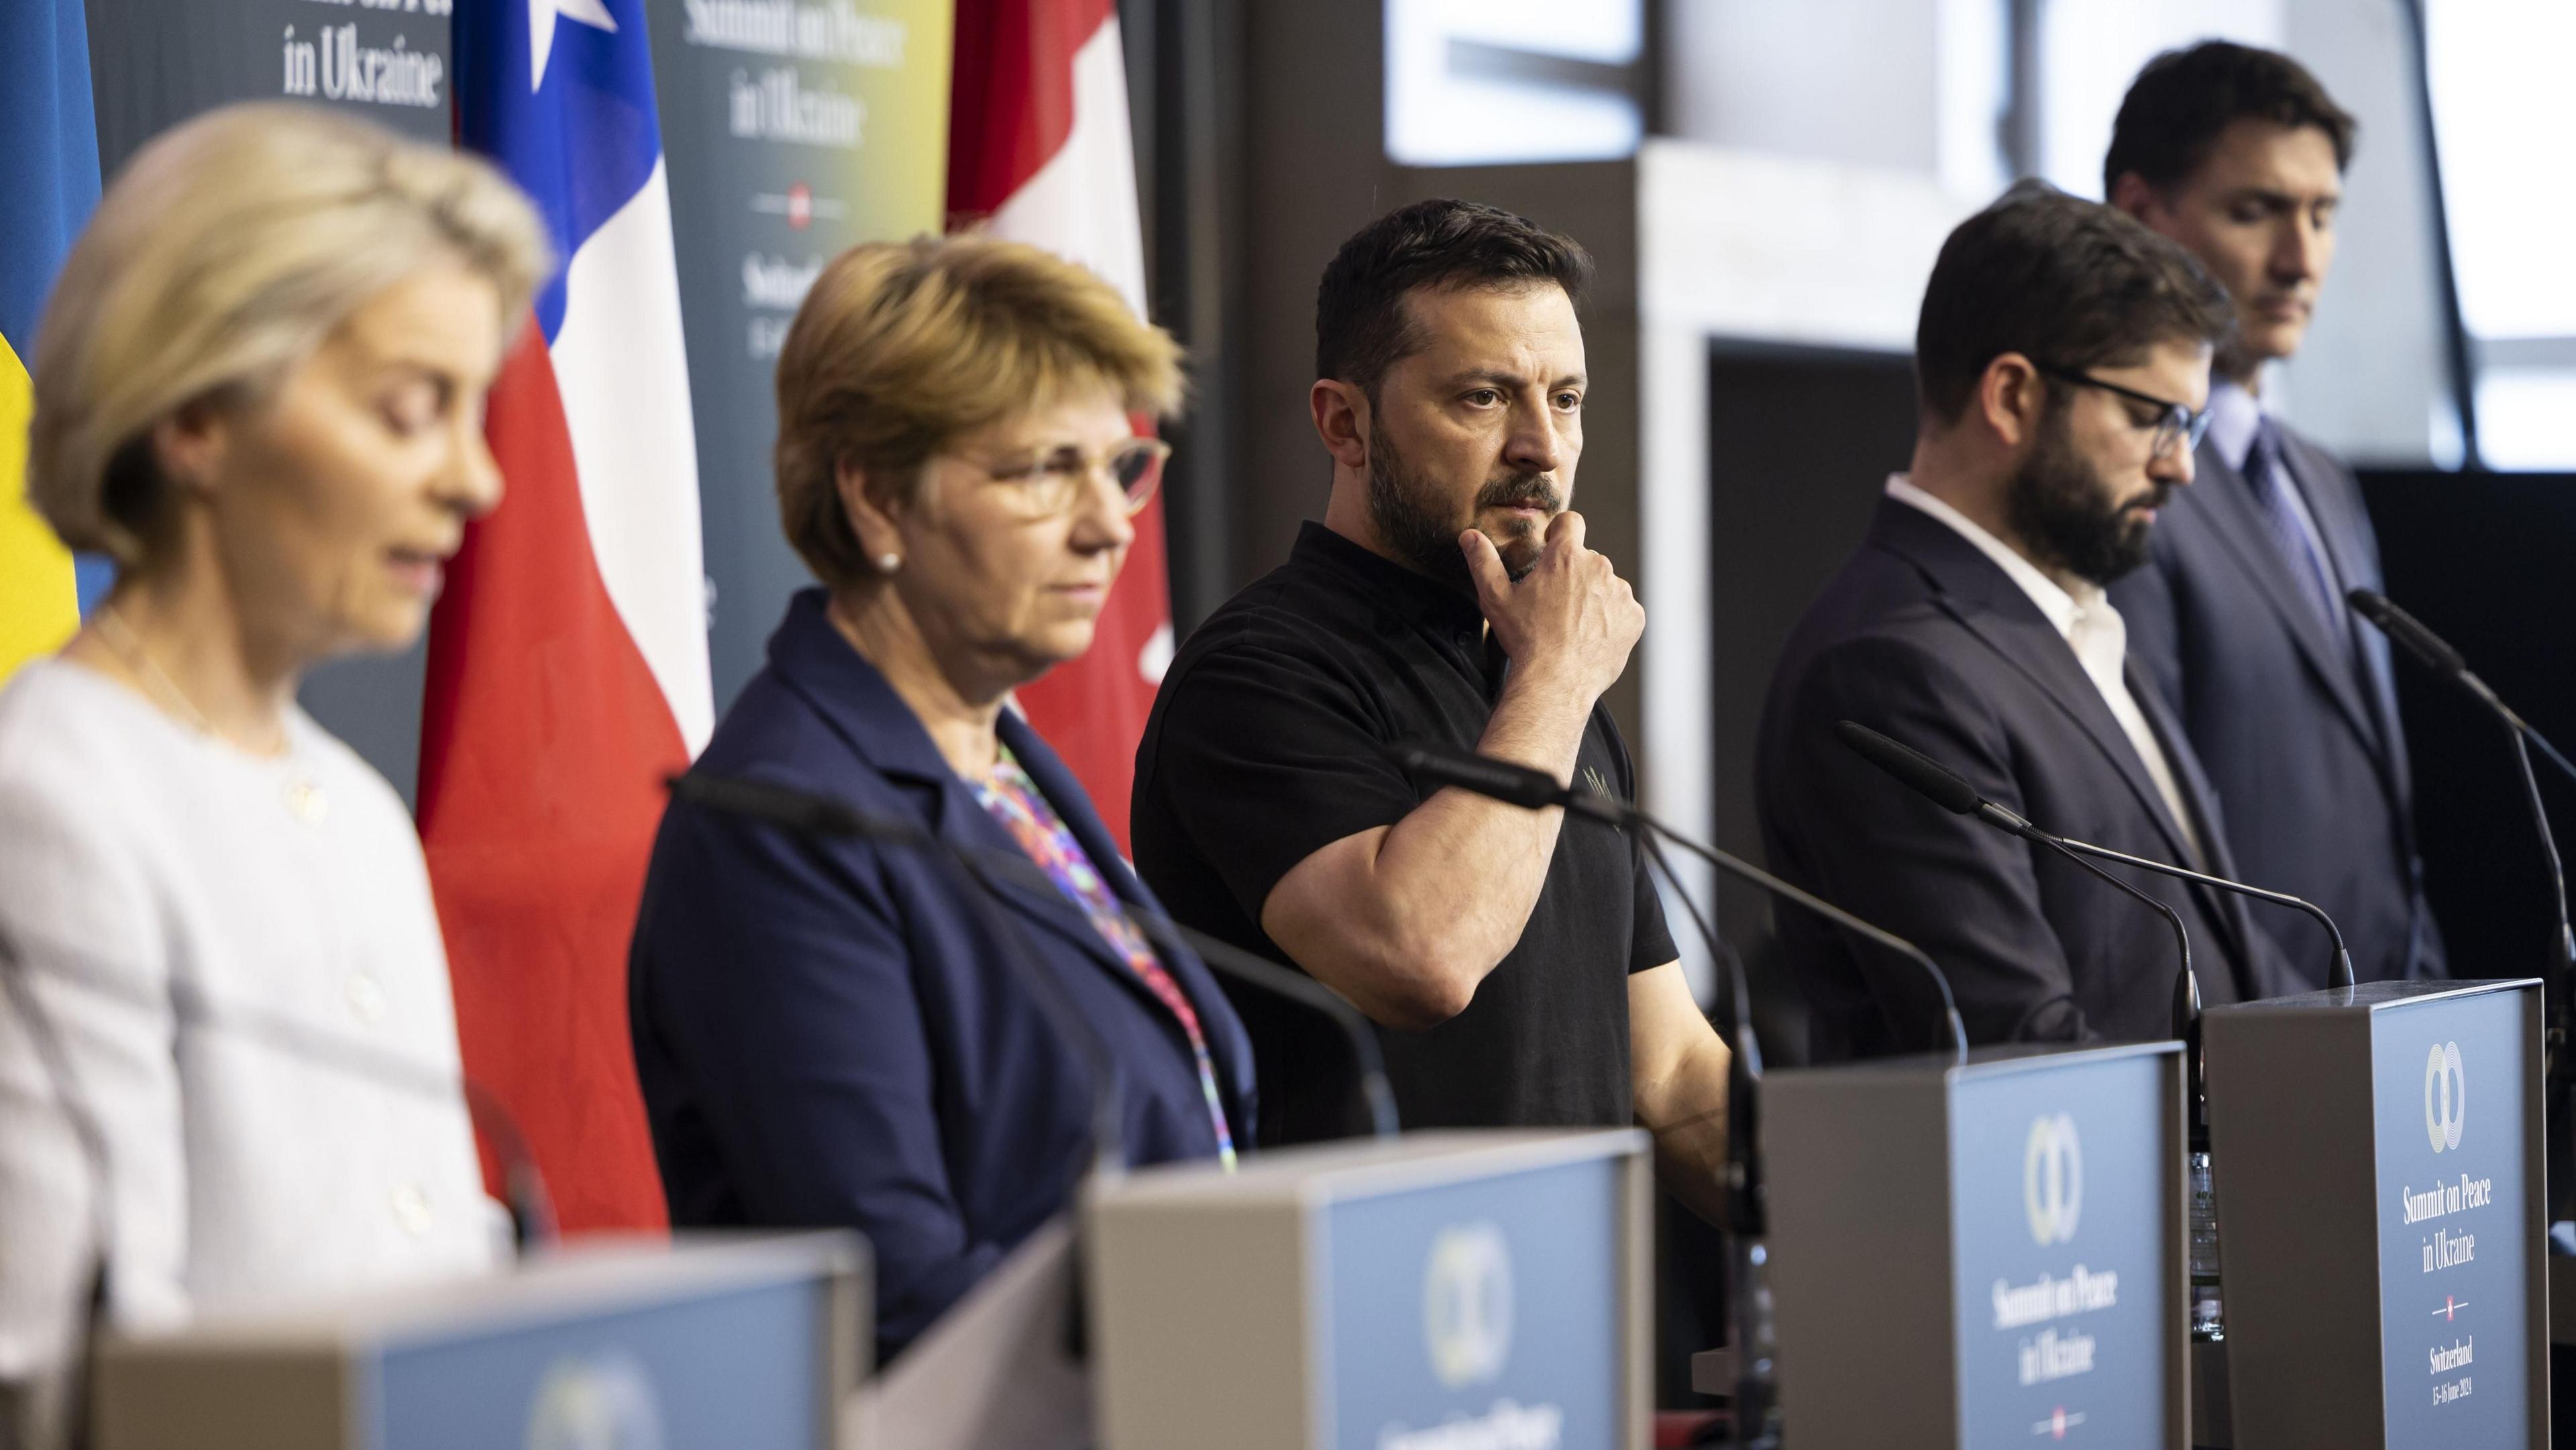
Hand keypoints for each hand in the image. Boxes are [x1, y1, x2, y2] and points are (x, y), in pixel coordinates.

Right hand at [1461, 510, 1642, 706]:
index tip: (1552, 549)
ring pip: (1606, 585)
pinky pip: (1623, 610)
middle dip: (1574, 575)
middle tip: (1555, 605)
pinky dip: (1611, 620)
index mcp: (1565, 556)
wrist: (1556, 681)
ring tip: (1573, 626)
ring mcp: (1620, 592)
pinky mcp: (1634, 616)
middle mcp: (1598, 567)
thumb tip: (1469, 536)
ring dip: (1594, 598)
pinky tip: (1590, 638)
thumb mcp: (1496, 599)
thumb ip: (1483, 562)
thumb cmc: (1525, 640)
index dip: (1559, 533)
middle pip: (1587, 559)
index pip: (1570, 522)